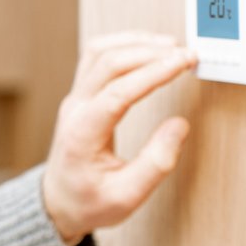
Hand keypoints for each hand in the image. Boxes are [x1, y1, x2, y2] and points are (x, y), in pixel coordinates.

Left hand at [42, 32, 197, 245]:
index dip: (153, 72)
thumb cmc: (89, 203)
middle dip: (150, 52)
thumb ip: (155, 163)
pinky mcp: (80, 95)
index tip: (184, 62)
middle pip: (107, 63)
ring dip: (135, 43)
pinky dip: (123, 46)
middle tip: (187, 54)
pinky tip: (148, 49)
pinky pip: (96, 58)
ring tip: (171, 47)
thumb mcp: (127, 197)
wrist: (58, 203)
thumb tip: (179, 125)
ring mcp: (74, 99)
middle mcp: (74, 109)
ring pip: (98, 53)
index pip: (118, 91)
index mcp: (82, 134)